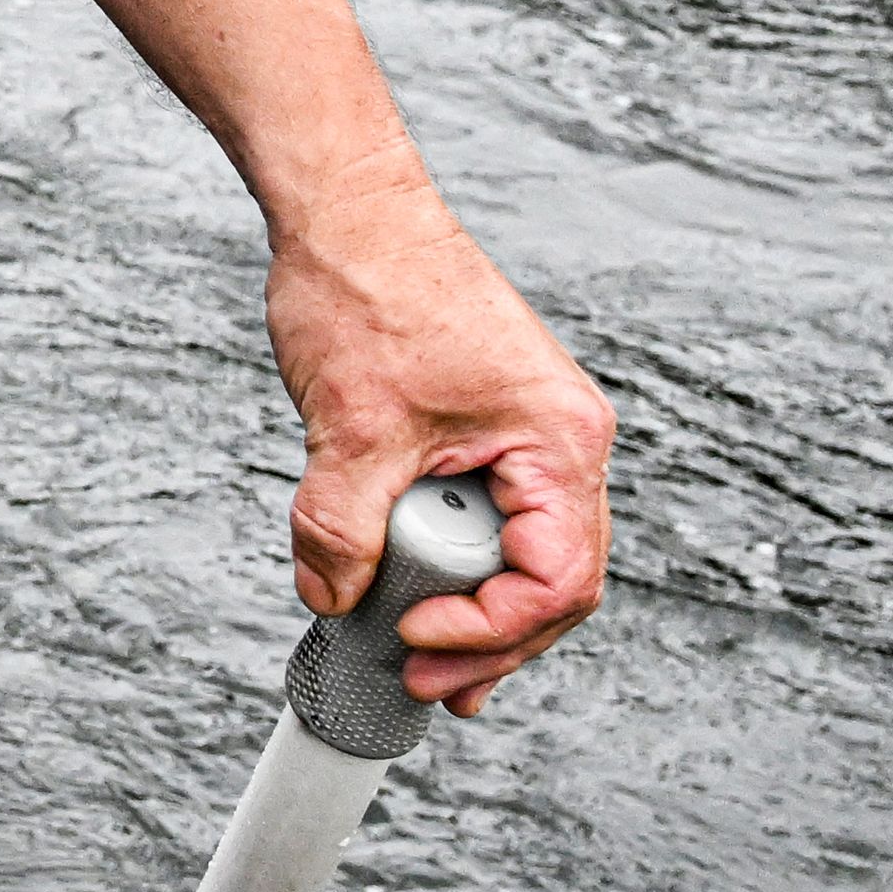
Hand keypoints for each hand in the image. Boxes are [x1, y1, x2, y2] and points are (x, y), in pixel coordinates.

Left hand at [266, 172, 614, 708]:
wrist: (347, 206)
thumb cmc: (366, 288)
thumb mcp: (350, 425)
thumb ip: (342, 524)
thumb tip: (330, 597)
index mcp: (558, 442)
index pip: (558, 579)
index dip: (490, 628)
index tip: (412, 640)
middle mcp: (562, 441)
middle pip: (555, 579)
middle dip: (492, 641)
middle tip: (425, 685)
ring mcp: (529, 433)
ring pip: (524, 552)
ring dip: (478, 611)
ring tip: (428, 666)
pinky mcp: (488, 425)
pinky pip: (490, 515)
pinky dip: (458, 561)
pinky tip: (422, 598)